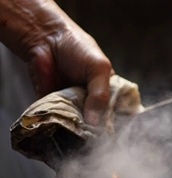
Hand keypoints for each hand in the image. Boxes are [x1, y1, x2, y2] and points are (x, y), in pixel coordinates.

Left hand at [0, 0, 112, 124]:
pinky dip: (60, 125)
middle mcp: (93, 101)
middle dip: (96, 130)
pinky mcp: (55, 108)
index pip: (117, 113)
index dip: (117, 123)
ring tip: (79, 132)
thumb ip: (100, 95)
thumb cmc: (78, 48)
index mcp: (109, 92)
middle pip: (99, 123)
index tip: (115, 133)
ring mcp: (75, 105)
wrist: (45, 39)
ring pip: (80, 125)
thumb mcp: (98, 68)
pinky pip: (60, 122)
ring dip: (78, 129)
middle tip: (94, 135)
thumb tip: (95, 123)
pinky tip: (63, 127)